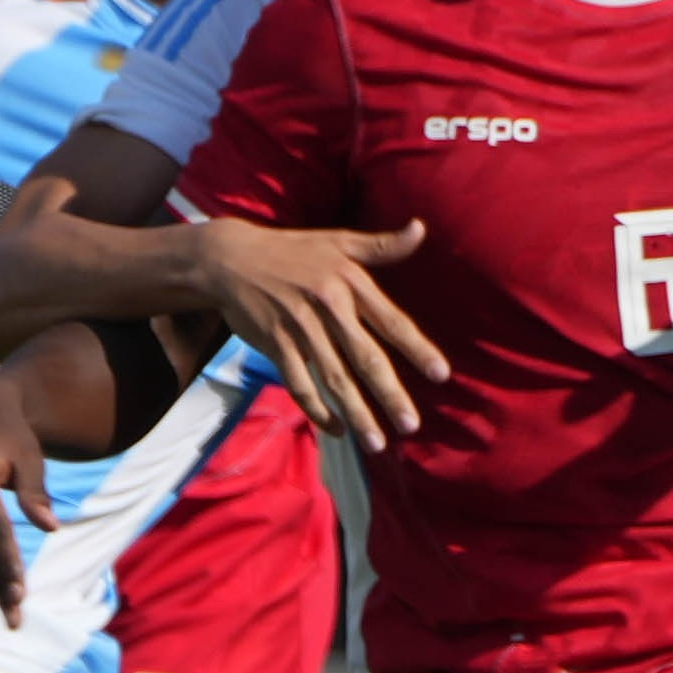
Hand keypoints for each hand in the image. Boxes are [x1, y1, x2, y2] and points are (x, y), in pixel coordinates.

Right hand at [193, 218, 443, 446]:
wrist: (231, 258)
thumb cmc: (293, 251)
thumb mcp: (338, 241)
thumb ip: (382, 245)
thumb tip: (420, 228)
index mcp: (349, 283)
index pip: (392, 321)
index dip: (417, 349)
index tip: (441, 375)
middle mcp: (328, 307)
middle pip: (365, 358)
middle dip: (389, 394)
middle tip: (411, 425)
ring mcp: (299, 329)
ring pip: (333, 378)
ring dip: (356, 413)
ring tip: (377, 443)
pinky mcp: (275, 344)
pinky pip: (299, 384)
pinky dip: (316, 409)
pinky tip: (337, 430)